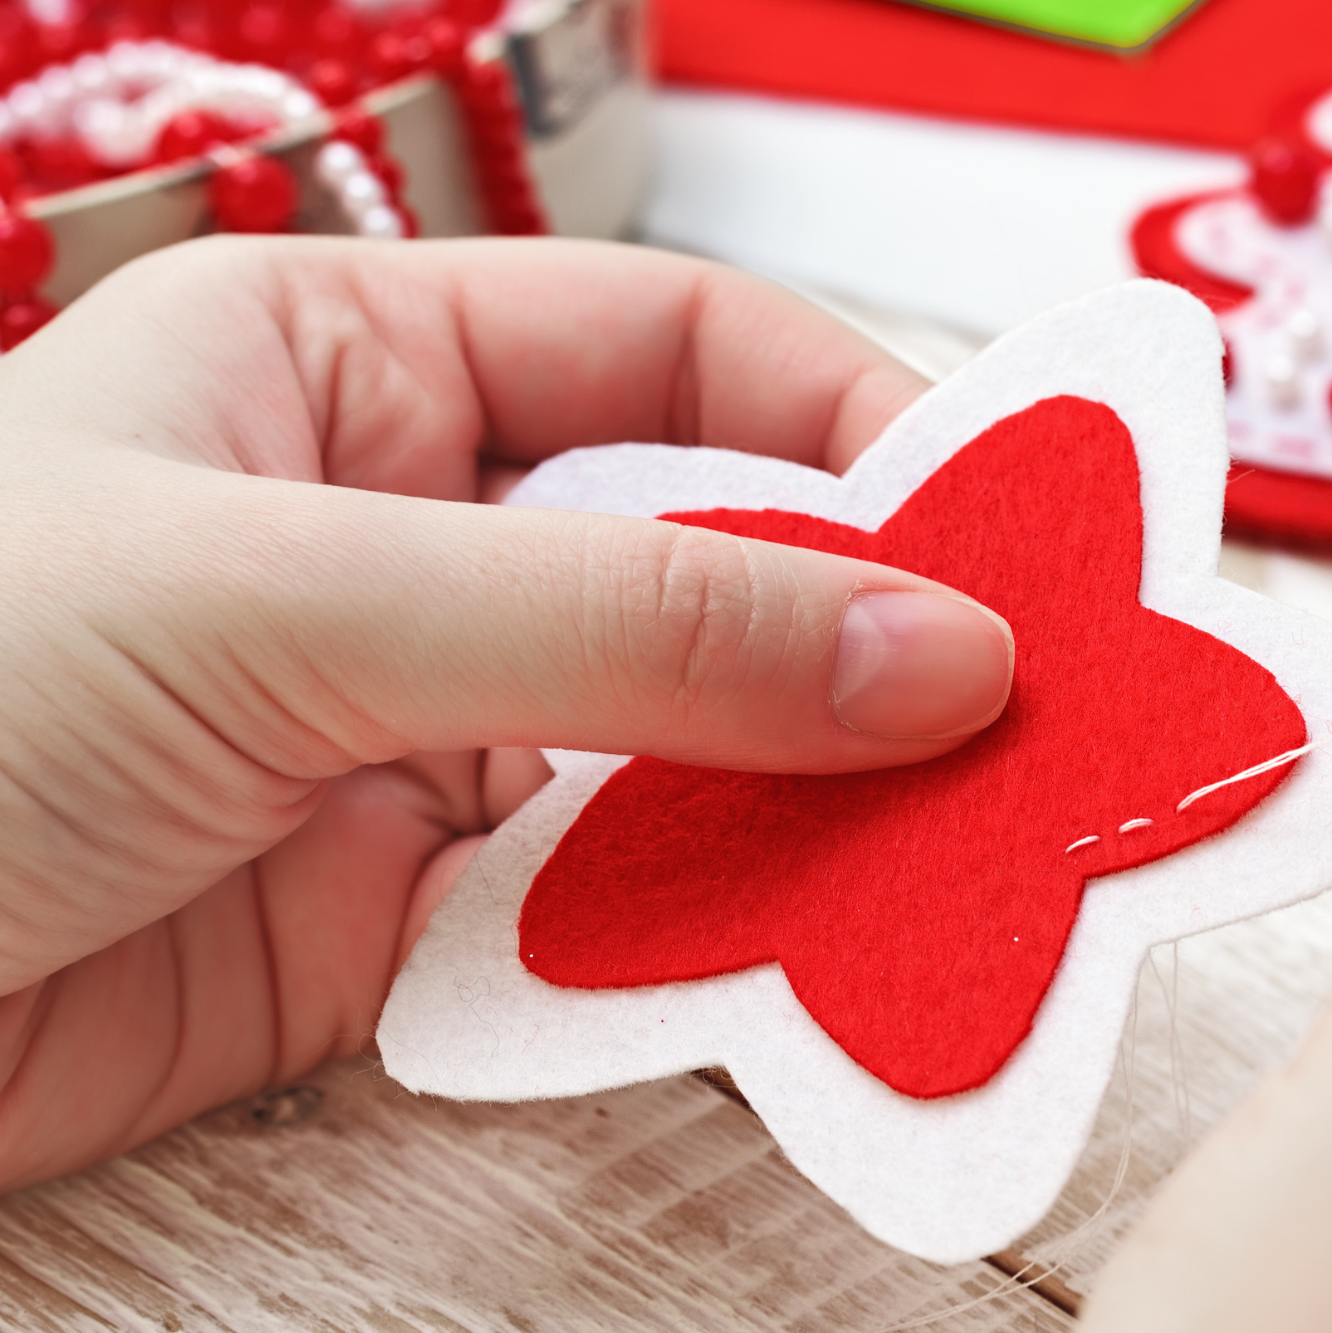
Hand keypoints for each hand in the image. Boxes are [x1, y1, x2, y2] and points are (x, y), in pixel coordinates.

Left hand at [0, 237, 1011, 1192]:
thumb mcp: (291, 597)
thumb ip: (627, 622)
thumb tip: (937, 648)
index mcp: (356, 373)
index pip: (673, 355)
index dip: (855, 420)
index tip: (1007, 531)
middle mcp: (408, 552)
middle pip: (708, 573)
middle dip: (871, 645)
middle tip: (1040, 724)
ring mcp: (414, 749)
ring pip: (680, 765)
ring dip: (816, 816)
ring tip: (973, 863)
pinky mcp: (399, 932)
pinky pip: (606, 928)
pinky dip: (714, 953)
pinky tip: (817, 976)